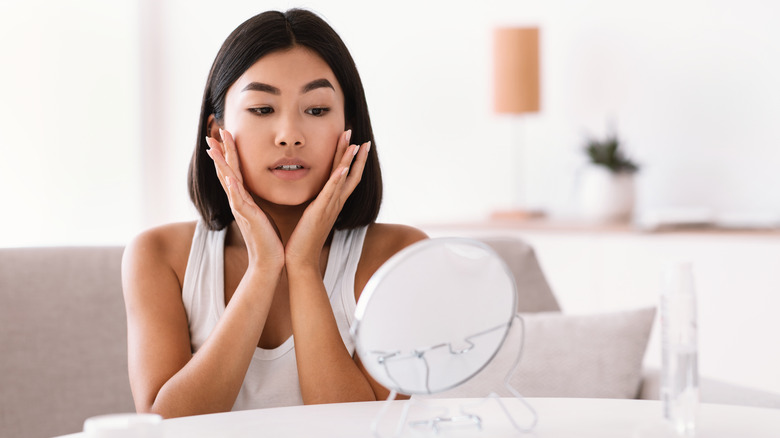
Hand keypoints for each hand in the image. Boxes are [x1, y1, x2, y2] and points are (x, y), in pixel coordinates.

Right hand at [206, 130, 283, 270]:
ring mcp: (241, 210)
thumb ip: (255, 203)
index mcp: (243, 200)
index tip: (222, 137)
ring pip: (228, 182)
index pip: (232, 172)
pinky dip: (233, 188)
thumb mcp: (261, 215)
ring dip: (222, 164)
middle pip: (226, 172)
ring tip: (215, 147)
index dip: (227, 155)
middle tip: (212, 133)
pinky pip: (239, 201)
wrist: (268, 262)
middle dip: (220, 152)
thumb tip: (254, 194)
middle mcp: (238, 202)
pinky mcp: (249, 218)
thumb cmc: (268, 239)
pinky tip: (229, 177)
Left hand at [285, 129, 370, 269]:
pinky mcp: (320, 212)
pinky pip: (331, 193)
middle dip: (355, 155)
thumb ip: (316, 204)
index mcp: (333, 203)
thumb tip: (315, 196)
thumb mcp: (311, 216)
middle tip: (360, 137)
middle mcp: (335, 204)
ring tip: (356, 144)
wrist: (301, 260)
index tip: (357, 144)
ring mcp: (329, 207)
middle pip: (350, 175)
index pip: (347, 178)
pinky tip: (343, 167)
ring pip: (344, 180)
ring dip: (350, 161)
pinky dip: (338, 179)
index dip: (352, 161)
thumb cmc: (303, 240)